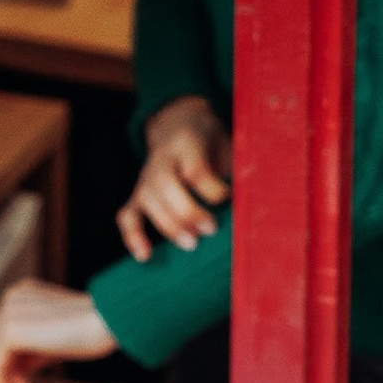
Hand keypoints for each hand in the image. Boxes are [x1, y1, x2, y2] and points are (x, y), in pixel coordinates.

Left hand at [0, 280, 115, 382]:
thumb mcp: (54, 340)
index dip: (13, 374)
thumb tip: (12, 377)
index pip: (4, 342)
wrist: (111, 321)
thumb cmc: (93, 332)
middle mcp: (10, 299)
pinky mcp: (10, 330)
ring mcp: (7, 312)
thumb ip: (30, 350)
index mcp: (20, 296)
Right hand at [117, 96, 229, 261]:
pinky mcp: (137, 197)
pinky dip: (133, 236)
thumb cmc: (210, 144)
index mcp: (186, 143)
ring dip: (168, 226)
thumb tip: (253, 202)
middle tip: (210, 229)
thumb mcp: (225, 145)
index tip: (233, 199)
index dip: (214, 190)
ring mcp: (145, 179)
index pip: (195, 169)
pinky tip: (144, 256)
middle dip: (187, 211)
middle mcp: (161, 160)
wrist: (176, 126)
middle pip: (166, 185)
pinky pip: (128, 216)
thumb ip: (236, 169)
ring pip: (148, 202)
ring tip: (191, 245)